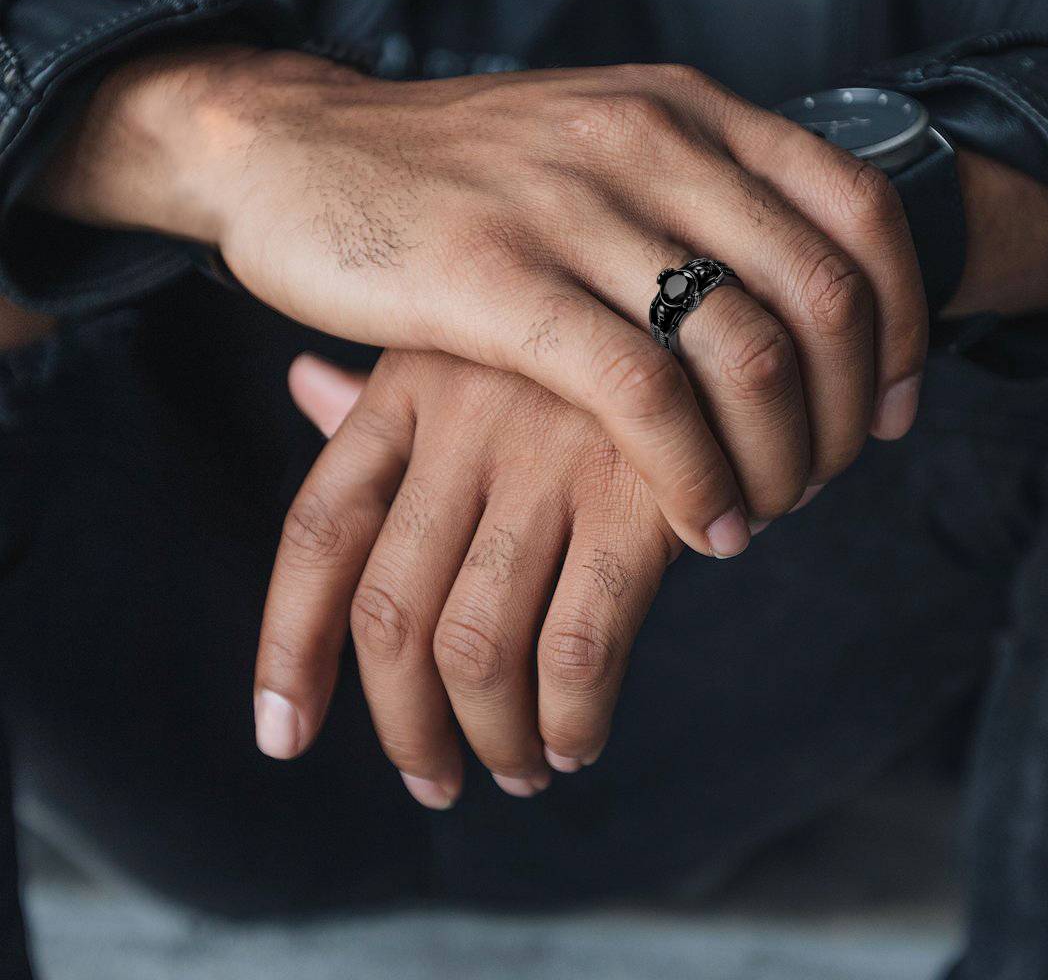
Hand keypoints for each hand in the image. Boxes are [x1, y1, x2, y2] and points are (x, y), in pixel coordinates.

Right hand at [40, 48, 927, 553]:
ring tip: (766, 513)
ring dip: (787, 458)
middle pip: (824, 293)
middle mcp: (645, 142)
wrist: (296, 150)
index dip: (906, 322)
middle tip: (832, 478)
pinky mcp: (494, 280)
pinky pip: (644, 396)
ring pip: (747, 349)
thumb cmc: (454, 173)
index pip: (859, 210)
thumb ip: (689, 196)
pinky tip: (707, 525)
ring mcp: (571, 207)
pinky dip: (699, 477)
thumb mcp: (593, 144)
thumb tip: (789, 296)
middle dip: (854, 411)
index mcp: (683, 109)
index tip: (895, 407)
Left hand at [255, 350, 690, 808]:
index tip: (285, 735)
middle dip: (404, 726)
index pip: (319, 532)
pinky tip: (578, 739)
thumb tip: (303, 385)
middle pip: (391, 615)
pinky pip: (579, 649)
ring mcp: (551, 455)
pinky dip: (570, 719)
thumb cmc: (590, 340)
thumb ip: (397, 389)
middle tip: (434, 779)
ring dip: (493, 739)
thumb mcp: (483, 339)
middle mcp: (466, 417)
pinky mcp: (642, 495)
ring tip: (519, 769)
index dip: (288, 649)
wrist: (725, 303)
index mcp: (411, 381)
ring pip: (476, 648)